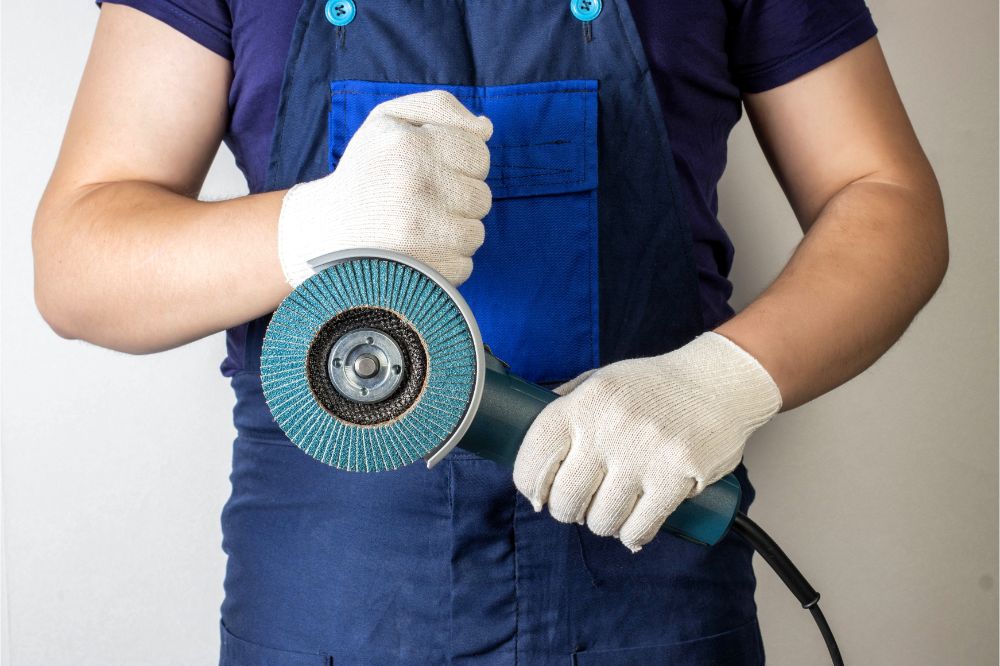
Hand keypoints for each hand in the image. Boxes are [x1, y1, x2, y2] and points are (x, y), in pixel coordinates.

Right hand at [277, 90, 493, 286]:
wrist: (325, 232)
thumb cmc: (366, 173)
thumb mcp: (388, 122)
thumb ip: (439, 108)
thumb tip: (486, 128)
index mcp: (411, 146)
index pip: (480, 156)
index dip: (462, 165)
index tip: (434, 172)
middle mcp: (418, 187)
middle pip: (482, 197)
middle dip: (458, 199)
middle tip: (421, 202)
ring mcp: (422, 234)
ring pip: (476, 234)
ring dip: (453, 232)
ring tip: (417, 227)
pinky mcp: (425, 270)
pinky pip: (464, 265)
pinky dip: (444, 262)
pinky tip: (416, 252)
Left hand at [513, 332, 781, 551]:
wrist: (719, 381)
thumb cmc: (654, 386)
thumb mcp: (600, 380)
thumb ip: (566, 405)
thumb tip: (530, 443)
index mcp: (584, 404)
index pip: (535, 457)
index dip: (529, 484)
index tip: (538, 492)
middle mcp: (608, 429)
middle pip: (566, 498)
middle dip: (568, 511)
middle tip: (580, 505)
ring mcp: (643, 454)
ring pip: (602, 520)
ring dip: (603, 524)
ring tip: (612, 510)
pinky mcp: (676, 477)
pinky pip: (639, 527)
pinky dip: (633, 535)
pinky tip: (635, 526)